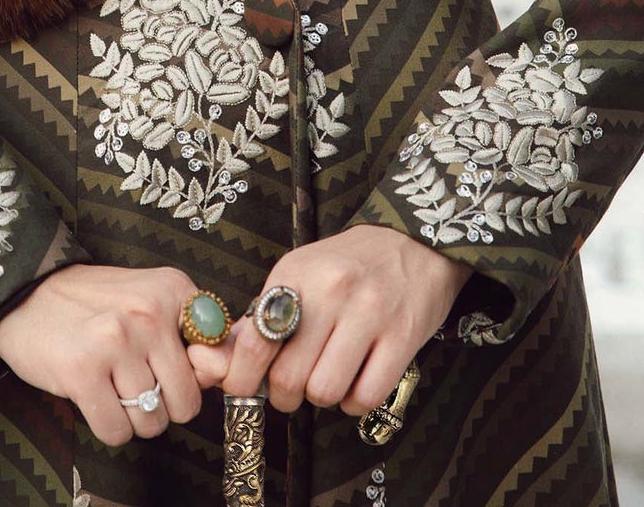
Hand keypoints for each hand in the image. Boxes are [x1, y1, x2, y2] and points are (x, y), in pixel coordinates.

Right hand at [0, 263, 204, 446]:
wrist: (27, 294)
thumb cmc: (96, 306)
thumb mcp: (150, 302)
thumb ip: (193, 338)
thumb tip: (222, 374)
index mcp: (172, 290)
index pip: (216, 358)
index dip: (197, 376)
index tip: (173, 368)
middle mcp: (148, 312)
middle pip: (186, 402)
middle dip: (164, 405)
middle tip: (135, 380)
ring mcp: (115, 341)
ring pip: (153, 422)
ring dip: (134, 418)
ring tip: (112, 384)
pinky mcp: (83, 371)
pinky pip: (117, 432)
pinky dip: (108, 426)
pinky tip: (94, 396)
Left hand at [185, 226, 470, 415]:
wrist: (414, 242)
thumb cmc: (349, 263)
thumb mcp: (301, 271)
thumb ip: (266, 313)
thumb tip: (228, 361)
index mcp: (296, 274)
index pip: (255, 342)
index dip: (242, 379)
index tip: (243, 389)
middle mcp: (331, 291)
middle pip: (289, 377)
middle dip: (284, 394)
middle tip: (292, 387)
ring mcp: (369, 314)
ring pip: (325, 392)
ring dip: (322, 397)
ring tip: (328, 377)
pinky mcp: (402, 337)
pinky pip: (365, 397)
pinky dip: (354, 402)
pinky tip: (355, 381)